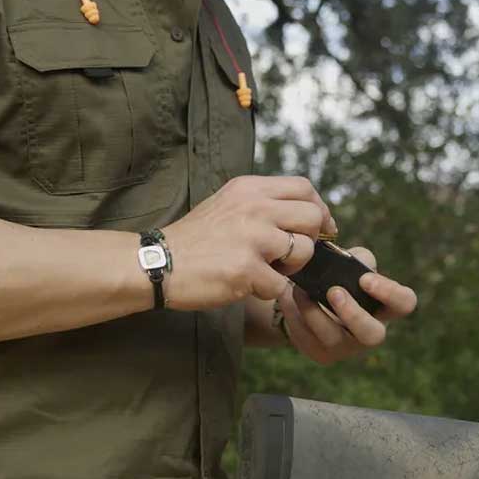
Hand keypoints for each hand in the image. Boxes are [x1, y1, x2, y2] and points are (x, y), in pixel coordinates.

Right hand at [162, 176, 336, 310]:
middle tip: (287, 255)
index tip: (318, 228)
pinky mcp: (247, 269)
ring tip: (263, 270)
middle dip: (308, 240)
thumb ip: (262, 204)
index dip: (319, 209)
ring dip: (289, 268)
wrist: (159, 263)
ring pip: (303, 252)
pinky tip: (245, 285)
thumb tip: (307, 214)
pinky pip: (281, 285)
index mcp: (249, 189)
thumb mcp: (227, 204)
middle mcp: (254, 207)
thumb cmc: (195, 239)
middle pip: (312, 217)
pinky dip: (267, 290)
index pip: (304, 188)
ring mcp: (252, 238)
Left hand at [276, 246, 416, 364]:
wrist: (309, 301)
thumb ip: (356, 259)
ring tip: (298, 290)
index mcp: (384, 307)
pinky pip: (306, 339)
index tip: (365, 279)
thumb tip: (353, 262)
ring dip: (313, 311)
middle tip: (333, 292)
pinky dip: (293, 316)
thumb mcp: (349, 264)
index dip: (389, 293)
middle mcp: (370, 332)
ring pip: (332, 337)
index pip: (404, 303)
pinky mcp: (321, 354)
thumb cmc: (337, 279)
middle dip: (352, 313)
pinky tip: (286, 297)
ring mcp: (346, 348)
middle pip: (373, 335)